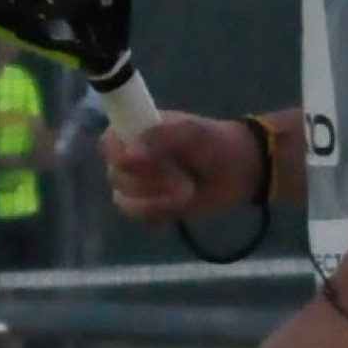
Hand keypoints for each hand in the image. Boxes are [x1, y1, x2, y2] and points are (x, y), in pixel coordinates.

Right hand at [105, 112, 261, 225]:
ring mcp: (139, 184)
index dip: (119, 156)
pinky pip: (138, 216)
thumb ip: (160, 137)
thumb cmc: (214, 143)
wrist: (240, 171)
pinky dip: (159, 213)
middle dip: (149, 181)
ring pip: (124, 200)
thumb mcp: (192, 132)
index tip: (142, 162)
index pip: (107, 143)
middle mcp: (131, 158)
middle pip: (115, 176)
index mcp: (136, 131)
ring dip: (155, 200)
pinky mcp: (149, 206)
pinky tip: (179, 205)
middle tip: (180, 177)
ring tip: (184, 192)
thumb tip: (128, 155)